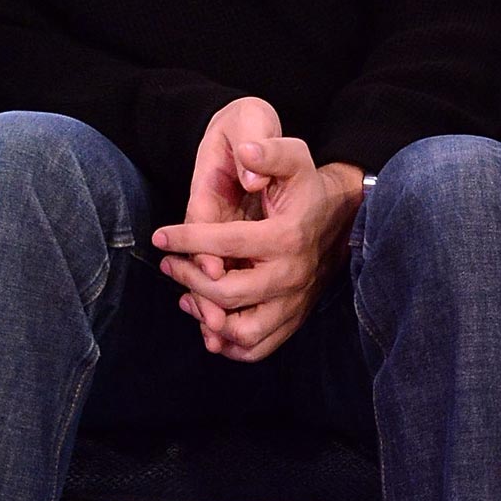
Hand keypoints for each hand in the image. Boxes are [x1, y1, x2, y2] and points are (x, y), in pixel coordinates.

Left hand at [153, 101, 363, 361]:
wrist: (339, 216)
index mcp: (286, 237)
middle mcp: (292, 276)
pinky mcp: (292, 320)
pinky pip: (258, 348)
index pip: (226, 243)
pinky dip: (228, 343)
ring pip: (243, 332)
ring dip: (206, 318)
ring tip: (186, 296)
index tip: (161, 236)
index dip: (187, 240)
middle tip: (169, 265)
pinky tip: (206, 320)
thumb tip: (246, 152)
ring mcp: (294, 302)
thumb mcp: (292, 157)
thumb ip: (268, 152)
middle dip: (190, 279)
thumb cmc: (305, 186)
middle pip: (228, 294)